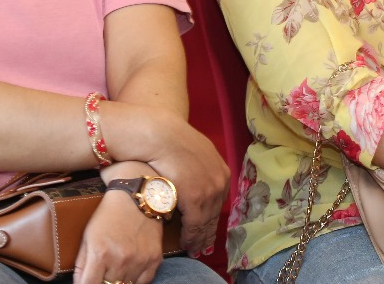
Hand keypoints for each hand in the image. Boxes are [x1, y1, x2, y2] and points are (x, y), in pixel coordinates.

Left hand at [73, 190, 164, 283]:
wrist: (137, 197)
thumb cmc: (108, 216)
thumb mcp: (87, 237)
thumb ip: (81, 265)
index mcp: (100, 254)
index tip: (88, 283)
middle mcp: (121, 260)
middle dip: (102, 283)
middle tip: (102, 275)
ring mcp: (140, 260)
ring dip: (119, 282)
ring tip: (116, 272)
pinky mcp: (155, 258)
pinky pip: (144, 282)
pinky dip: (136, 281)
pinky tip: (130, 272)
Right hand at [144, 120, 229, 255]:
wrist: (162, 136)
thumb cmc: (172, 143)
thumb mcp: (195, 155)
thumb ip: (199, 170)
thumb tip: (195, 181)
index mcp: (222, 172)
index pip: (218, 204)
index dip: (211, 220)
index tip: (207, 232)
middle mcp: (220, 182)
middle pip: (214, 215)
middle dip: (207, 232)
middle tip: (202, 246)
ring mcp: (210, 191)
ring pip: (206, 223)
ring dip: (199, 238)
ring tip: (193, 248)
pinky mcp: (196, 199)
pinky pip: (195, 225)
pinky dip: (191, 237)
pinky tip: (186, 244)